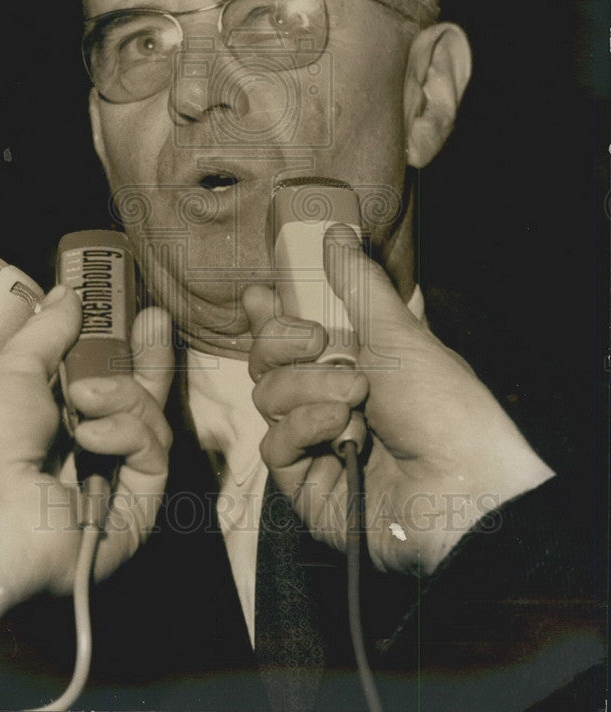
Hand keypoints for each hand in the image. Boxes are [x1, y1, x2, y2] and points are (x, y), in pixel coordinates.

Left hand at [0, 284, 173, 623]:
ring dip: (124, 396)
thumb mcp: (11, 369)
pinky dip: (129, 434)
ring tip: (83, 396)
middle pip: (138, 404)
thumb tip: (68, 294)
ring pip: (150, 424)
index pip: (106, 383)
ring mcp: (110, 487)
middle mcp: (84, 458)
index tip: (134, 314)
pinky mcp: (132, 515)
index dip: (123, 350)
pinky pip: (152, 459)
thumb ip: (48, 331)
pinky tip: (90, 434)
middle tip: (155, 321)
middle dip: (148, 361)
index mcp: (52, 427)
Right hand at [243, 227, 553, 574]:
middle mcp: (331, 402)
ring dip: (309, 387)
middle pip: (267, 363)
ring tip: (356, 395)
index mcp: (357, 364)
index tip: (261, 293)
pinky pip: (275, 445)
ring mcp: (317, 445)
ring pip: (268, 397)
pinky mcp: (306, 486)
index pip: (294, 336)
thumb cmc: (443, 406)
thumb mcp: (399, 334)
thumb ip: (358, 285)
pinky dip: (306, 428)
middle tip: (316, 340)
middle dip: (282, 343)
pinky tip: (343, 431)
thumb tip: (335, 235)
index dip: (272, 315)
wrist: (462, 487)